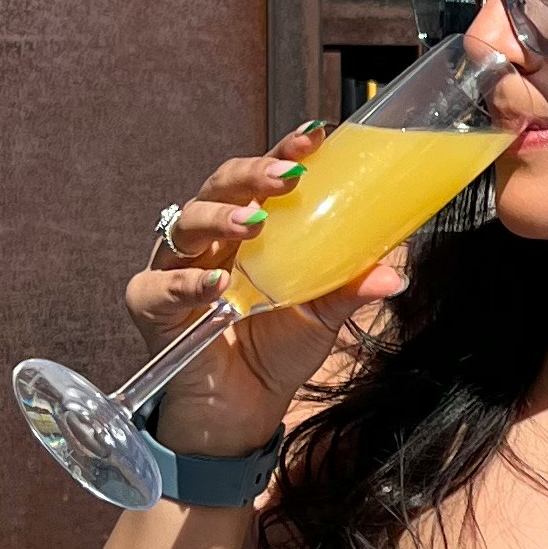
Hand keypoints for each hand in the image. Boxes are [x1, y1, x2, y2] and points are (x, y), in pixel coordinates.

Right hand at [120, 131, 408, 451]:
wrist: (242, 410)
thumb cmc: (277, 348)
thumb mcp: (321, 315)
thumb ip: (349, 288)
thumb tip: (395, 274)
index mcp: (251, 228)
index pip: (264, 177)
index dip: (283, 153)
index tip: (314, 138)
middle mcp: (211, 238)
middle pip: (220, 186)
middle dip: (252, 175)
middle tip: (286, 178)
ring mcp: (176, 267)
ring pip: (186, 224)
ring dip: (219, 217)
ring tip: (253, 222)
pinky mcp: (151, 305)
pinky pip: (160, 286)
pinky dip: (187, 282)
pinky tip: (216, 284)